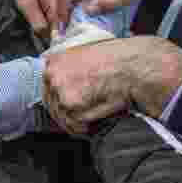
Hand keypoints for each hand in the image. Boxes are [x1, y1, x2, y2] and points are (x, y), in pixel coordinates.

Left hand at [43, 36, 181, 134]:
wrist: (133, 66)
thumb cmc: (117, 60)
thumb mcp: (87, 55)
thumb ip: (70, 68)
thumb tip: (64, 86)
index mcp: (54, 60)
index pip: (47, 88)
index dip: (59, 101)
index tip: (67, 108)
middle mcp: (52, 73)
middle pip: (52, 104)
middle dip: (65, 114)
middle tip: (79, 120)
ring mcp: (59, 88)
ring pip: (61, 115)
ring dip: (74, 123)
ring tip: (88, 122)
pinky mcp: (70, 103)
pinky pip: (73, 123)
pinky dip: (83, 128)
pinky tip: (92, 124)